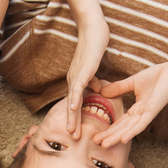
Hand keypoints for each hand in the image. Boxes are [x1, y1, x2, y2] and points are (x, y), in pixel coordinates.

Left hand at [66, 16, 110, 137]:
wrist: (93, 30)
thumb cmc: (95, 46)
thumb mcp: (94, 68)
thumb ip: (94, 80)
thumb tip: (96, 90)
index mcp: (77, 81)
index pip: (76, 104)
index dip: (76, 118)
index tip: (77, 132)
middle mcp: (74, 81)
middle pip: (72, 106)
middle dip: (72, 123)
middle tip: (72, 138)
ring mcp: (76, 76)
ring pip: (72, 100)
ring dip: (72, 117)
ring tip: (71, 131)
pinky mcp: (82, 71)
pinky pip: (77, 88)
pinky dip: (74, 99)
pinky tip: (72, 110)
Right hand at [93, 61, 167, 147]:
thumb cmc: (157, 76)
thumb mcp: (133, 82)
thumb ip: (119, 88)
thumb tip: (103, 91)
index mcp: (137, 109)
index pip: (121, 122)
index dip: (109, 129)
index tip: (97, 135)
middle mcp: (141, 115)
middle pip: (123, 128)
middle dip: (109, 136)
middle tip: (96, 143)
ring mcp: (147, 114)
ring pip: (129, 129)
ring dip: (116, 137)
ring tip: (104, 145)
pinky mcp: (153, 111)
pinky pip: (141, 124)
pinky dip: (132, 132)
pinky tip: (123, 140)